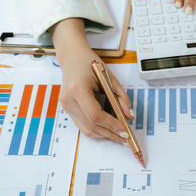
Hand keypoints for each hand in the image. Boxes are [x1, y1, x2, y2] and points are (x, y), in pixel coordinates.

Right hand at [50, 18, 133, 143]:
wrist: (72, 57)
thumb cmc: (89, 63)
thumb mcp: (110, 77)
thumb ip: (121, 97)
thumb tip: (129, 116)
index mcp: (78, 89)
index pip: (95, 115)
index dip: (111, 125)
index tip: (124, 130)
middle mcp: (68, 99)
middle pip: (91, 125)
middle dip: (110, 133)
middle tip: (125, 138)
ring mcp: (66, 106)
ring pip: (86, 129)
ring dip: (104, 135)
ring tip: (119, 137)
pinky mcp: (68, 109)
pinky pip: (83, 125)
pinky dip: (97, 129)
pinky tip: (109, 130)